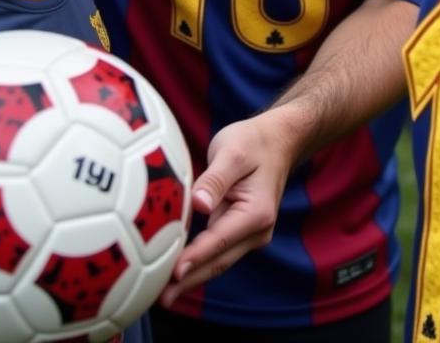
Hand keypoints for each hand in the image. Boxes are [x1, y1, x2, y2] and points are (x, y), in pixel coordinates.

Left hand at [158, 110, 296, 304]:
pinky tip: (177, 272)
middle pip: (218, 261)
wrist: (278, 141)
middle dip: (189, 281)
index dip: (195, 258)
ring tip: (163, 295)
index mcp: (256, 213)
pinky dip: (198, 262)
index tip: (173, 274)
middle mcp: (257, 230)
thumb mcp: (232, 152)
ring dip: (192, 277)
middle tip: (160, 299)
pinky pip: (217, 251)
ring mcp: (250, 234)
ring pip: (217, 261)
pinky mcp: (240, 231)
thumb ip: (214, 180)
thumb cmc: (254, 142)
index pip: (219, 240)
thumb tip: (197, 205)